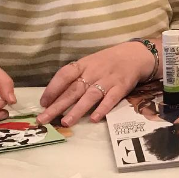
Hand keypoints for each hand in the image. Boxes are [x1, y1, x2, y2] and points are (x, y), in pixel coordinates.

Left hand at [37, 42, 154, 126]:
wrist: (135, 55)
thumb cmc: (108, 62)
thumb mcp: (90, 64)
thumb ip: (75, 78)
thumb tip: (55, 97)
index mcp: (83, 65)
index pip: (64, 75)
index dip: (52, 89)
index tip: (43, 103)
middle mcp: (94, 72)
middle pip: (73, 90)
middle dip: (57, 106)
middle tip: (43, 119)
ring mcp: (108, 80)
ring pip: (90, 96)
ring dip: (77, 110)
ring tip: (66, 122)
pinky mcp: (121, 87)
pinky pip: (111, 99)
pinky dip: (102, 108)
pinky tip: (94, 119)